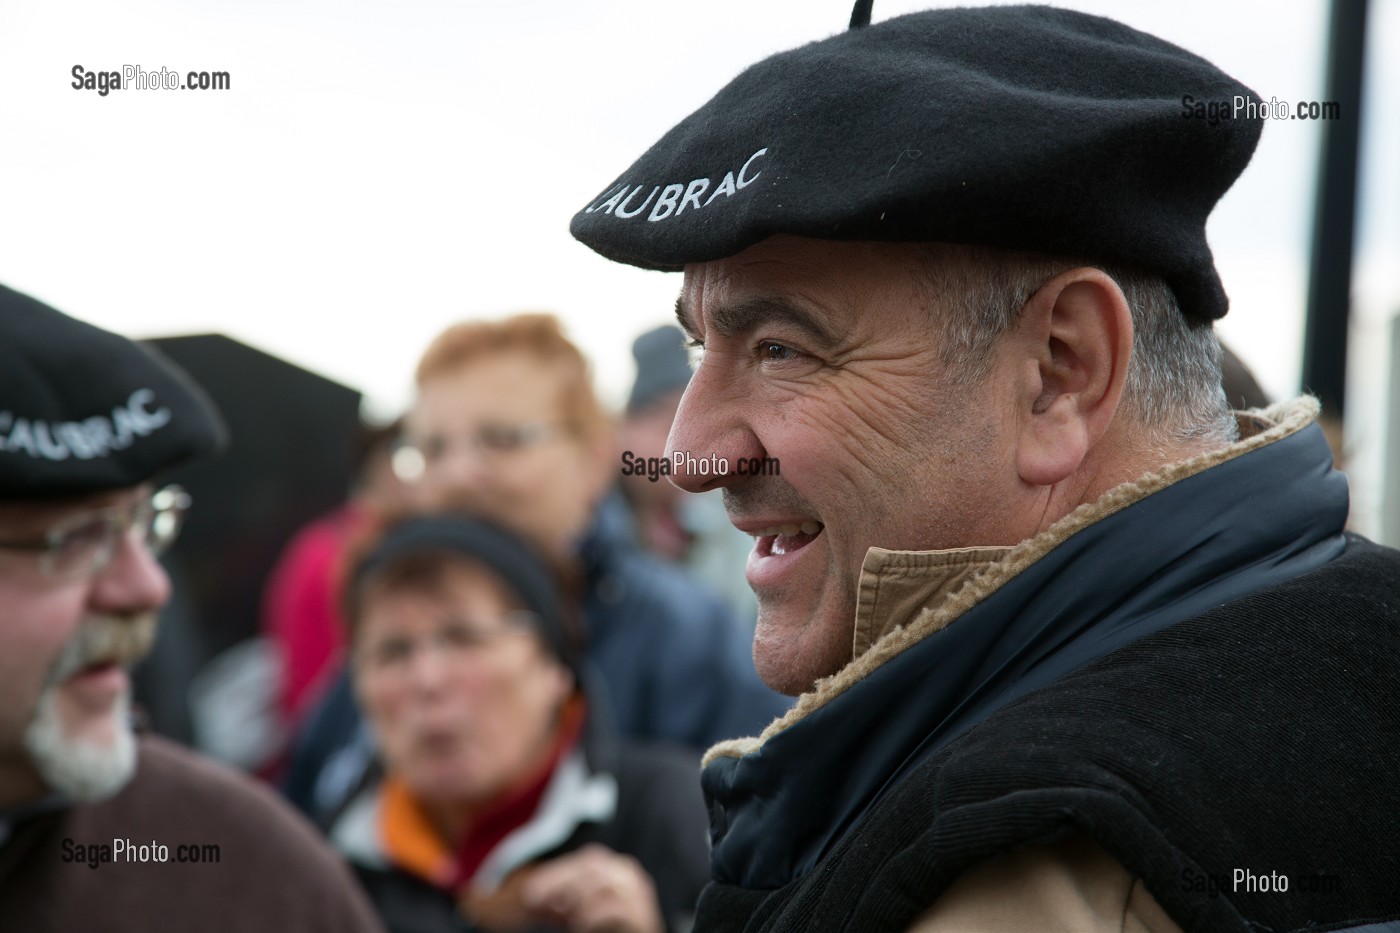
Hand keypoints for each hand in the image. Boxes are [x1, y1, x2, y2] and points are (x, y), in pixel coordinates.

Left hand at [520, 844, 664, 932]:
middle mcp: (629, 874)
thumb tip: (533, 896)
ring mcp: (639, 894)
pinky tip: (578, 926)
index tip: (530, 891)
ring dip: (575, 897)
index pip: (586, 860)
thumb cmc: (609, 926)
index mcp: (616, 866)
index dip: (556, 874)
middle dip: (560, 882)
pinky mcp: (643, 917)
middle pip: (594, 867)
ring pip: (604, 883)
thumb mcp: (581, 908)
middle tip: (535, 900)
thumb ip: (564, 899)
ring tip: (559, 912)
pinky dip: (592, 916)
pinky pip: (614, 908)